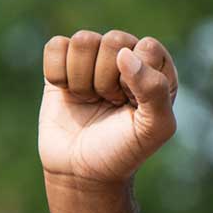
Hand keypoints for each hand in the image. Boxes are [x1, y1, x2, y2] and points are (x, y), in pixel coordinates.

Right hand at [39, 29, 177, 186]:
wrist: (81, 172)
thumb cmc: (122, 150)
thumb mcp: (153, 129)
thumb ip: (154, 90)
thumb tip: (124, 54)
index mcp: (156, 68)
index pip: (147, 48)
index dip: (135, 79)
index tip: (130, 105)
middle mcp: (127, 56)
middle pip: (114, 41)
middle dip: (107, 81)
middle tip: (109, 104)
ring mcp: (93, 57)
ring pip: (84, 41)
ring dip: (83, 80)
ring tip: (90, 100)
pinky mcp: (62, 62)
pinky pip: (56, 46)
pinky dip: (59, 75)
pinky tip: (68, 93)